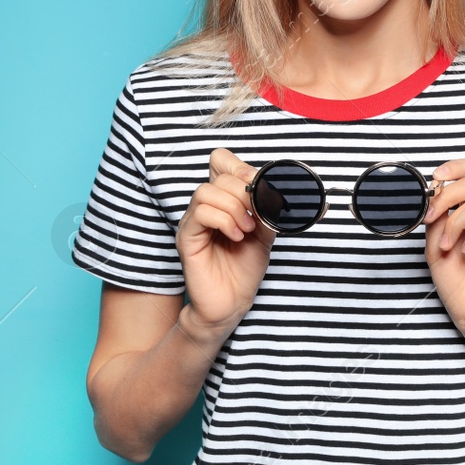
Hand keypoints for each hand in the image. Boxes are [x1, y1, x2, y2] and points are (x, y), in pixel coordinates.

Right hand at [176, 148, 275, 333]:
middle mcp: (206, 206)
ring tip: (247, 229)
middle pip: (218, 176)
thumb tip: (277, 189)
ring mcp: (194, 221)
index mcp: (224, 200)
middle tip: (257, 215)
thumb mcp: (266, 233)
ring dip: (234, 208)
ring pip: (206, 191)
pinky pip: (201, 213)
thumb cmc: (245, 268)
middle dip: (244, 191)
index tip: (259, 185)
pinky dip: (224, 221)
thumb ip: (268, 210)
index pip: (220, 161)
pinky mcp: (187, 238)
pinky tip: (236, 237)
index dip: (239, 166)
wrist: (233, 302)